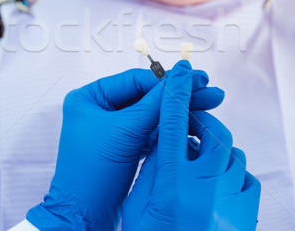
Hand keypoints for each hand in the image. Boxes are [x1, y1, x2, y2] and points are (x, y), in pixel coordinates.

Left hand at [26, 66, 224, 230]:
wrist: (84, 215)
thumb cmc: (92, 174)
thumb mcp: (125, 133)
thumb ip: (155, 104)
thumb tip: (179, 79)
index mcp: (89, 98)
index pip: (136, 81)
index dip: (167, 81)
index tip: (195, 79)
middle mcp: (98, 110)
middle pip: (146, 96)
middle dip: (178, 95)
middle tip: (210, 91)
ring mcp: (112, 130)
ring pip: (151, 115)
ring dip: (177, 112)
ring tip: (209, 106)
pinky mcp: (123, 148)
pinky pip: (150, 132)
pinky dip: (170, 130)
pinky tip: (192, 127)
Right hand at [122, 61, 260, 230]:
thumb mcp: (139, 206)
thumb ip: (152, 169)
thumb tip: (162, 141)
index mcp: (171, 183)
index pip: (172, 123)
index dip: (175, 92)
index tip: (178, 71)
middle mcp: (205, 188)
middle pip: (214, 134)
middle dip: (202, 123)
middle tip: (190, 126)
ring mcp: (230, 201)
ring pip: (234, 154)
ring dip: (217, 149)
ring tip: (200, 159)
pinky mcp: (246, 215)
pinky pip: (247, 178)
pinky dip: (233, 172)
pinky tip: (218, 182)